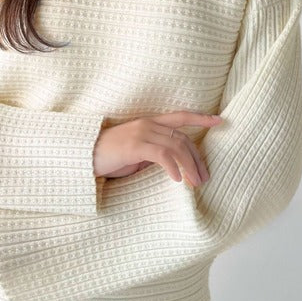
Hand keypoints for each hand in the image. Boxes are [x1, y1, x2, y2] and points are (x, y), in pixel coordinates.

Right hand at [93, 111, 222, 185]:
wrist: (82, 155)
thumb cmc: (107, 157)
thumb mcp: (134, 154)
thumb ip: (152, 153)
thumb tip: (172, 164)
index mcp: (149, 123)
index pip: (180, 117)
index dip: (201, 118)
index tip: (220, 121)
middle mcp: (147, 124)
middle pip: (183, 138)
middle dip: (197, 158)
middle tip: (204, 178)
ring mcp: (141, 133)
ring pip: (176, 146)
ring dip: (189, 166)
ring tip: (196, 183)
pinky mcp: (135, 145)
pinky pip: (162, 155)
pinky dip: (173, 167)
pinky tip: (178, 180)